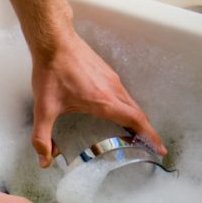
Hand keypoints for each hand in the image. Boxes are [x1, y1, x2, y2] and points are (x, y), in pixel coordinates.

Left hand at [31, 31, 166, 166]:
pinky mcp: (106, 71)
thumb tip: (44, 161)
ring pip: (131, 102)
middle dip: (146, 132)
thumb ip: (42, 137)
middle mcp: (113, 89)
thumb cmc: (51, 73)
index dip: (150, 136)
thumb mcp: (44, 108)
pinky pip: (123, 93)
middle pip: (138, 113)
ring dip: (136, 119)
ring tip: (135, 133)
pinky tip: (117, 111)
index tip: (160, 148)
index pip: (135, 120)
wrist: (53, 42)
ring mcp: (111, 78)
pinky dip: (127, 107)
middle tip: (149, 146)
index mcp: (103, 101)